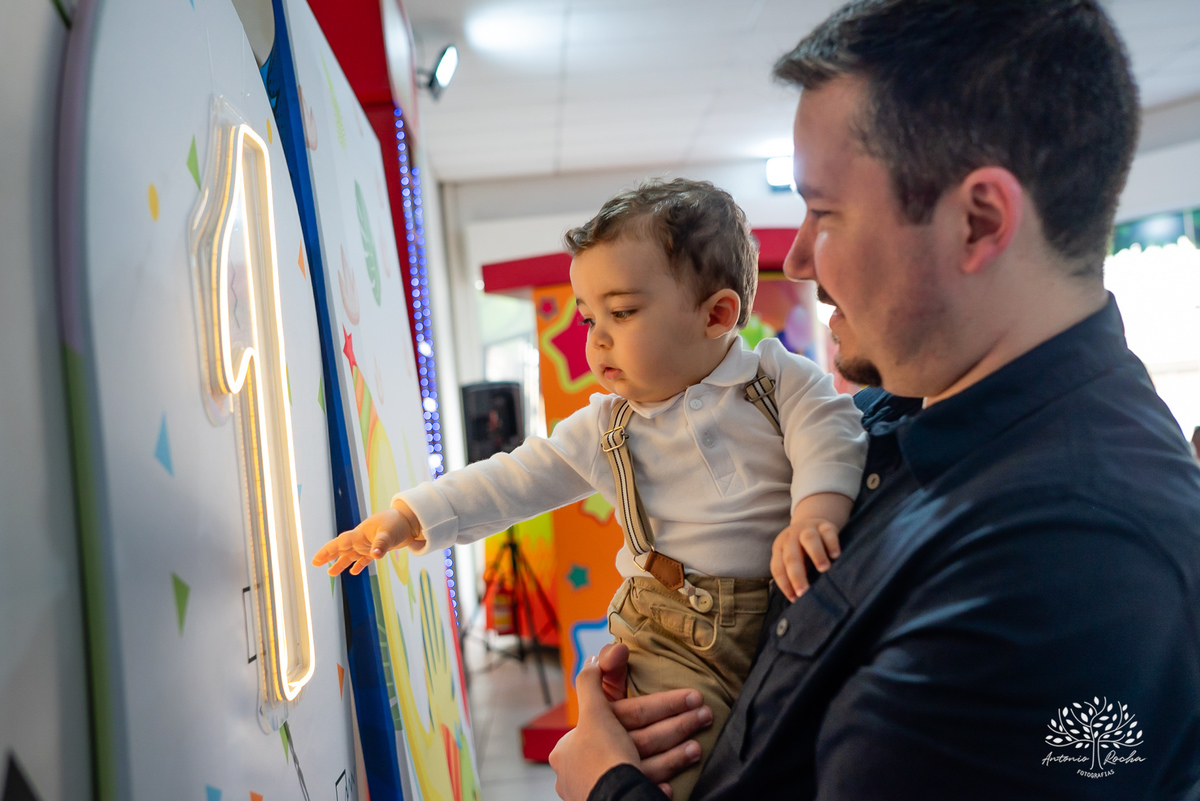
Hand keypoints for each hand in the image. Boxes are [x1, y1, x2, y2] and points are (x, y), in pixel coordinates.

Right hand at [311, 500, 421, 575]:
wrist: (409, 520)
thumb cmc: (397, 523)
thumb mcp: (389, 533)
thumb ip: (381, 544)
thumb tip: (375, 555)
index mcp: (360, 535)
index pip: (340, 543)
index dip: (327, 551)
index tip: (316, 559)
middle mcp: (361, 540)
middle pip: (341, 549)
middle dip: (329, 556)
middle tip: (316, 563)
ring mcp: (368, 544)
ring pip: (350, 555)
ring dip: (341, 563)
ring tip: (331, 573)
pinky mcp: (377, 548)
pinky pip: (364, 558)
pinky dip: (358, 565)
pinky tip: (354, 572)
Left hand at [549, 654, 712, 799]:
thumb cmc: (602, 760)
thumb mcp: (593, 713)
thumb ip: (591, 682)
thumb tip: (595, 656)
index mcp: (572, 748)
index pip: (624, 714)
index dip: (657, 705)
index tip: (685, 699)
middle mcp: (583, 770)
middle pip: (637, 740)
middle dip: (675, 728)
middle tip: (705, 715)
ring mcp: (602, 789)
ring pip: (645, 765)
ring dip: (674, 755)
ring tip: (698, 748)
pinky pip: (643, 789)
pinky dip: (658, 784)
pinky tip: (670, 786)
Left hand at [771, 517, 840, 601]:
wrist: (813, 522)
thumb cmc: (803, 550)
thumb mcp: (795, 559)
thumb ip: (795, 576)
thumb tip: (800, 602)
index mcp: (780, 548)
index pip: (777, 567)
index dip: (784, 584)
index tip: (794, 599)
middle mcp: (791, 538)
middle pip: (791, 556)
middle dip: (796, 575)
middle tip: (803, 591)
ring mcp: (808, 529)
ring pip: (809, 539)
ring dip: (816, 555)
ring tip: (824, 569)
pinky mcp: (825, 526)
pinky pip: (828, 533)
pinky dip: (832, 544)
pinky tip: (836, 556)